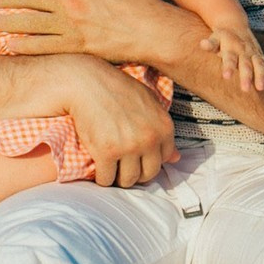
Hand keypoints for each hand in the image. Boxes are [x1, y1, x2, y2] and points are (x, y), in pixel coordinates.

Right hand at [61, 57, 179, 186]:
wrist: (87, 83)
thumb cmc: (117, 88)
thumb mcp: (148, 103)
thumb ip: (162, 130)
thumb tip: (176, 158)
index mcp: (164, 127)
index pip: (164, 159)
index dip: (149, 161)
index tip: (138, 159)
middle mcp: (149, 139)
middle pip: (148, 174)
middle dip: (136, 174)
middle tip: (124, 168)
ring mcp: (128, 147)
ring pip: (128, 180)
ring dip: (119, 178)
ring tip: (112, 170)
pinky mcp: (106, 153)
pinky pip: (106, 179)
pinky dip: (102, 178)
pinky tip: (99, 169)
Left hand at [202, 27, 263, 91]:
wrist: (235, 24)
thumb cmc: (222, 36)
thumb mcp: (215, 37)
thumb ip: (210, 44)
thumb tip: (203, 44)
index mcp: (231, 47)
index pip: (229, 58)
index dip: (228, 67)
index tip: (226, 77)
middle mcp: (244, 50)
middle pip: (246, 64)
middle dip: (246, 76)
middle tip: (245, 89)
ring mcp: (253, 53)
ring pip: (259, 65)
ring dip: (261, 76)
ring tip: (260, 88)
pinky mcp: (260, 56)